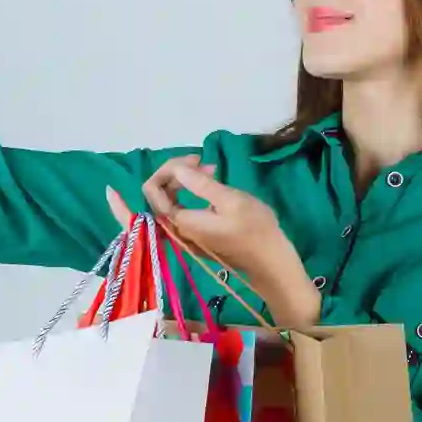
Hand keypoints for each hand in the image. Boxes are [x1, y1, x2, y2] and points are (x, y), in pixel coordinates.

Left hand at [104, 157, 321, 328]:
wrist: (270, 261)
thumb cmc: (255, 228)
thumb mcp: (230, 199)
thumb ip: (200, 184)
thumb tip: (176, 170)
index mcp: (181, 221)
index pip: (152, 190)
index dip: (167, 168)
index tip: (195, 160)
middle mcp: (177, 231)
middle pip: (158, 196)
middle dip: (176, 173)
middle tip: (203, 162)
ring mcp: (186, 237)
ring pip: (170, 203)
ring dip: (184, 183)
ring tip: (211, 171)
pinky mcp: (196, 238)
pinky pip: (182, 212)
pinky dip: (191, 196)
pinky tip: (211, 188)